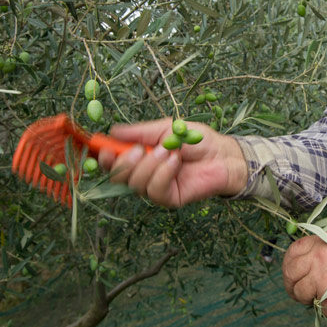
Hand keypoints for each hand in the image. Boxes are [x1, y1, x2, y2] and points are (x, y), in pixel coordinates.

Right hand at [97, 118, 248, 207]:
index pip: (114, 162)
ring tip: (169, 151)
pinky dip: (163, 173)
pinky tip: (175, 162)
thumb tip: (112, 131)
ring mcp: (156, 188)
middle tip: (140, 150)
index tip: (103, 149)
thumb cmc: (196, 140)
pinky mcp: (169, 198)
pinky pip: (154, 190)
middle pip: (119, 176)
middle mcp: (145, 174)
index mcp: (140, 156)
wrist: (222, 154)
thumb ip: (139, 132)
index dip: (105, 157)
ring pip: (135, 183)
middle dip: (125, 163)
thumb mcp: (165, 128)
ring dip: (150, 165)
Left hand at [282, 230, 326, 319]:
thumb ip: (321, 248)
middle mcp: (317, 261)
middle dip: (291, 284)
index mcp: (321, 244)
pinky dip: (323, 307)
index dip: (288, 264)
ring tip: (318, 297)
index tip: (291, 272)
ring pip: (300, 293)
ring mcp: (321, 282)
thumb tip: (302, 258)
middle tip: (297, 290)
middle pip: (290, 274)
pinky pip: (317, 306)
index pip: (292, 252)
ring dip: (305, 298)